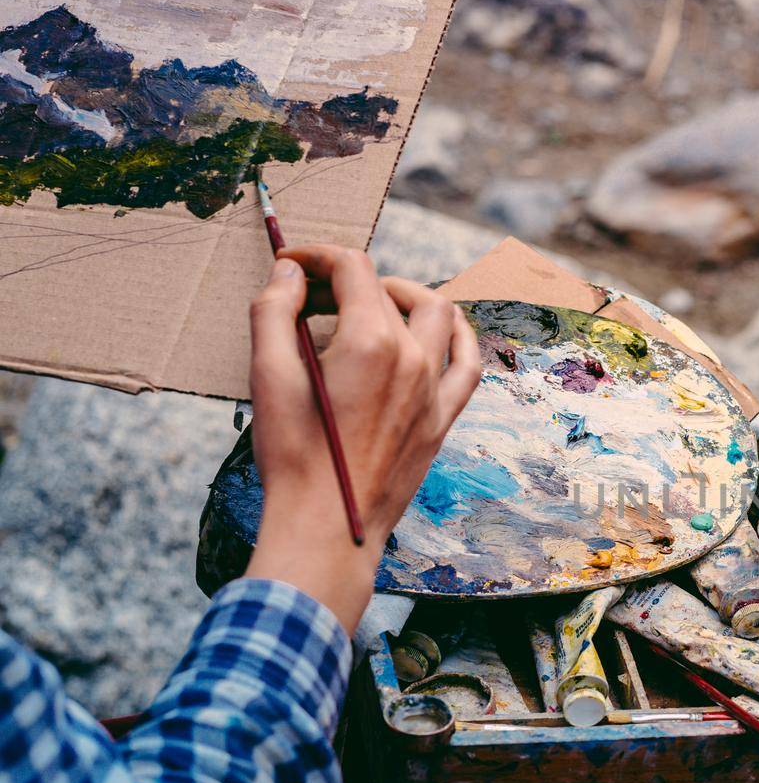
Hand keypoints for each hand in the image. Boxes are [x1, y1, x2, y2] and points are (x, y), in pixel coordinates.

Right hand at [243, 245, 480, 632]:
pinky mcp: (442, 419)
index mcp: (371, 342)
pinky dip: (458, 337)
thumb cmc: (293, 457)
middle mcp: (413, 358)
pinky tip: (441, 331)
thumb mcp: (268, 377)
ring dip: (405, 295)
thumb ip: (275, 312)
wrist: (328, 527)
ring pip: (438, 315)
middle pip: (387, 291)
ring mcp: (434, 389)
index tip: (292, 264)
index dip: (318, 255)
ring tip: (372, 303)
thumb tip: (291, 273)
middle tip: (312, 296)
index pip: (353, 268)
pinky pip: (468, 365)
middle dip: (348, 279)